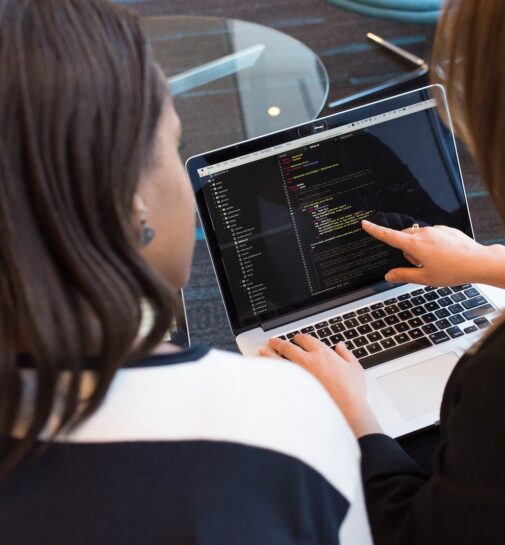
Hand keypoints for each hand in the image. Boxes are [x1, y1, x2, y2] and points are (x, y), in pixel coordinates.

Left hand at [259, 335, 381, 437]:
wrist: (346, 409)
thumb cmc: (351, 391)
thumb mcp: (355, 368)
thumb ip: (346, 354)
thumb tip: (341, 346)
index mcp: (323, 353)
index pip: (307, 340)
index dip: (300, 337)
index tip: (296, 338)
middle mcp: (308, 360)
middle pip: (288, 347)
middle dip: (279, 342)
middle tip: (273, 341)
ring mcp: (299, 374)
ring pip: (278, 359)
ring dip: (269, 354)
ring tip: (262, 351)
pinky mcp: (293, 387)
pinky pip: (278, 376)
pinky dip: (270, 371)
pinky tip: (266, 371)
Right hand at [362, 220, 503, 286]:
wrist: (479, 262)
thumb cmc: (453, 270)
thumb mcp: (425, 278)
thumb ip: (403, 275)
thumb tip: (389, 275)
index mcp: (415, 245)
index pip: (389, 236)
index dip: (375, 230)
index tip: (365, 224)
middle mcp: (424, 234)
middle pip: (404, 238)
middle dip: (407, 250)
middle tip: (420, 265)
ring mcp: (435, 230)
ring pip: (418, 237)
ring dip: (419, 248)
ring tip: (435, 261)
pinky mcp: (445, 229)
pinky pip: (431, 235)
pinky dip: (432, 244)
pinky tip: (444, 255)